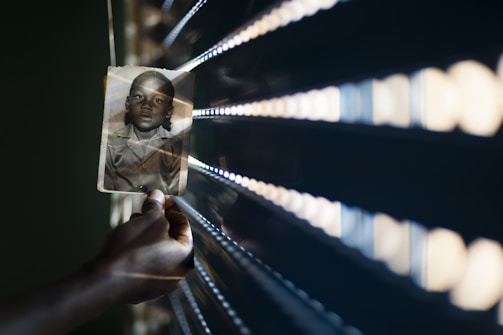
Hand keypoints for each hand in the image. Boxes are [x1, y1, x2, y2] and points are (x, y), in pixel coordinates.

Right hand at [92, 189, 193, 303]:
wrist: (103, 281)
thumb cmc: (132, 250)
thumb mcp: (149, 220)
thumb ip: (156, 206)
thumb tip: (157, 196)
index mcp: (185, 258)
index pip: (183, 226)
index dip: (171, 208)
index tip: (160, 198)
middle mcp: (177, 275)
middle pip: (170, 238)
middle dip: (158, 220)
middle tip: (146, 208)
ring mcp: (158, 285)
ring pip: (156, 250)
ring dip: (147, 233)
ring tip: (133, 221)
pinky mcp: (140, 289)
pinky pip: (145, 263)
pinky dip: (139, 249)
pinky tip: (127, 239)